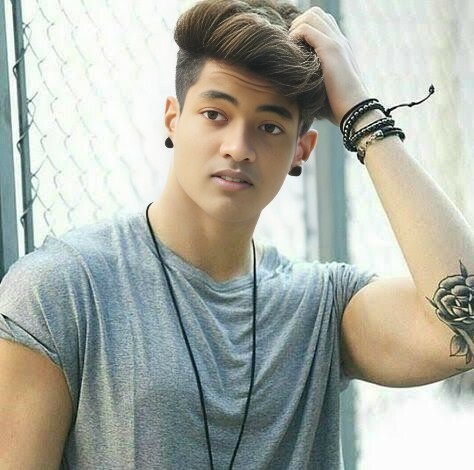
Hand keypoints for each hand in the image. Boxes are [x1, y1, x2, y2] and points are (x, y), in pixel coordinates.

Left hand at [289, 7, 370, 126]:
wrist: (354, 110)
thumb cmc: (338, 107)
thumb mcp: (325, 88)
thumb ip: (315, 77)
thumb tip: (298, 83)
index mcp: (341, 47)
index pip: (322, 22)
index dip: (305, 28)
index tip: (295, 46)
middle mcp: (340, 40)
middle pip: (316, 13)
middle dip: (298, 24)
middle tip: (291, 45)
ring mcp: (336, 42)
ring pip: (311, 16)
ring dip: (296, 28)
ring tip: (291, 47)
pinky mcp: (330, 49)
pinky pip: (305, 29)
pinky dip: (294, 36)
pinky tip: (292, 53)